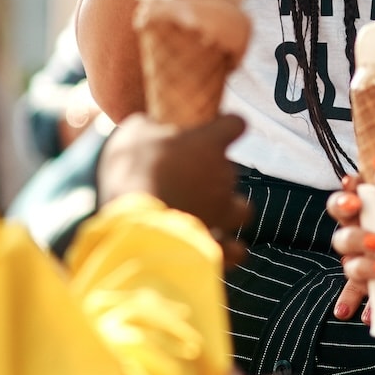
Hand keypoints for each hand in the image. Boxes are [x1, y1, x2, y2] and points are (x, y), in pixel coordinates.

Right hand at [97, 115, 251, 264]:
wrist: (132, 221)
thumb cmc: (132, 171)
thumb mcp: (133, 133)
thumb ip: (149, 126)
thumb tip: (149, 125)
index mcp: (209, 143)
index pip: (235, 124)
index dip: (226, 126)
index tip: (215, 128)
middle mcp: (223, 175)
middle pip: (231, 170)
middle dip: (212, 174)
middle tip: (185, 178)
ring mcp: (222, 210)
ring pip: (243, 210)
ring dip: (229, 210)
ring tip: (207, 213)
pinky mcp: (215, 241)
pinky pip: (234, 249)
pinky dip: (226, 249)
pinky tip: (212, 246)